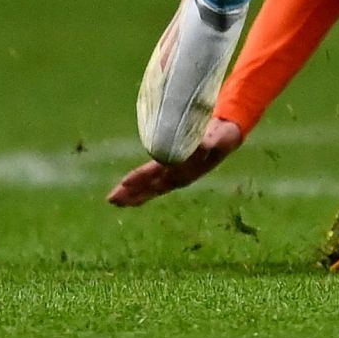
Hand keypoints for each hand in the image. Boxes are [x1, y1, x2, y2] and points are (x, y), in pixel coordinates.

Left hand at [106, 118, 243, 206]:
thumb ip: (212, 141)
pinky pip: (154, 184)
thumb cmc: (222, 136)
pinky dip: (141, 190)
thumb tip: (203, 144)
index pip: (158, 172)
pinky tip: (128, 194)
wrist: (227, 138)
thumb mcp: (220, 137)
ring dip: (133, 195)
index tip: (125, 182)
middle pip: (151, 186)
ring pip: (150, 188)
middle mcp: (178, 175)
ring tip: (114, 201)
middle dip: (131, 193)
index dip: (142, 177)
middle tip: (111, 200)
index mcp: (185, 168)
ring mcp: (176, 176)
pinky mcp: (174, 174)